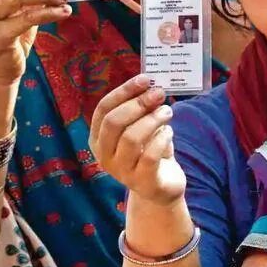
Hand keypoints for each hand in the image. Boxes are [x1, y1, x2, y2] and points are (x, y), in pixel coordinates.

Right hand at [91, 76, 184, 206]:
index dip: (123, 91)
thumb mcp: (139, 128)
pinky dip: (161, 139)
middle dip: (137, 104)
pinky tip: (169, 132)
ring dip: (152, 120)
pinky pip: (150, 156)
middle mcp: (104, 156)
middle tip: (158, 94)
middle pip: (114, 123)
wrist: (160, 187)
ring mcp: (122, 172)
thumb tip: (150, 84)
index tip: (144, 79)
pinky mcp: (143, 182)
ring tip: (167, 111)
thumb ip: (140, 109)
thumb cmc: (148, 150)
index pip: (103, 109)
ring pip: (131, 138)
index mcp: (98, 139)